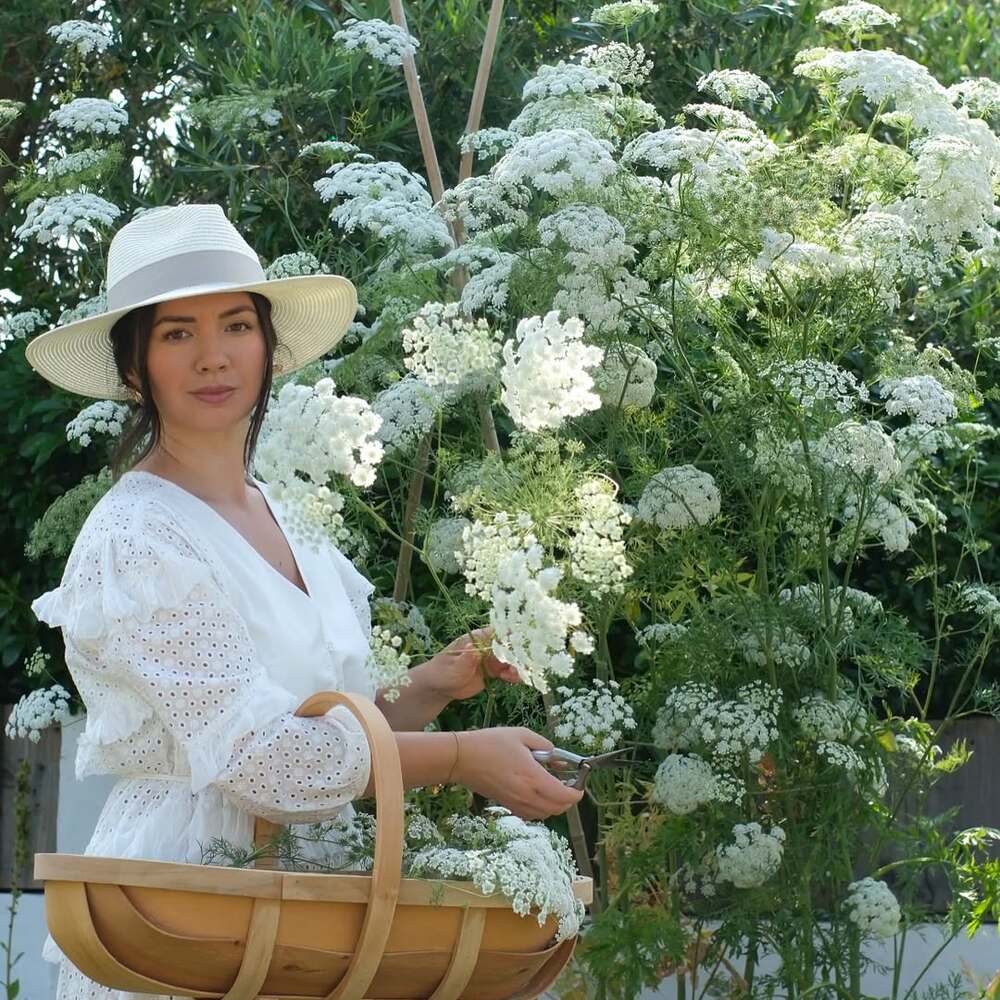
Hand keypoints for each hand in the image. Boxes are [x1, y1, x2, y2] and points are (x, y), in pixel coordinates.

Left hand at [427, 626, 520, 701]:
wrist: (439, 687)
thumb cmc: (442, 672)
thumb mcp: (453, 666)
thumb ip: (465, 659)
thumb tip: (473, 647)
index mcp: (477, 638)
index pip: (498, 632)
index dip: (511, 636)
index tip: (521, 643)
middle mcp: (487, 646)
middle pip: (508, 646)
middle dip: (517, 654)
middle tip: (520, 665)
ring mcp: (491, 659)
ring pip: (510, 659)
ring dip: (517, 666)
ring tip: (514, 675)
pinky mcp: (493, 671)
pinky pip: (507, 671)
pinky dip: (513, 675)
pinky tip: (513, 680)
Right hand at [454, 727, 584, 820]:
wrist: (463, 759)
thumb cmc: (491, 743)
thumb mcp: (522, 735)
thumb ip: (544, 746)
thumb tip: (557, 758)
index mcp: (533, 778)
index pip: (564, 796)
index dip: (577, 793)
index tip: (580, 784)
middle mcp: (527, 796)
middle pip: (558, 809)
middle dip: (569, 799)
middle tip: (569, 784)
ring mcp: (516, 803)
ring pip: (545, 814)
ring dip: (555, 805)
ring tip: (554, 788)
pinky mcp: (507, 805)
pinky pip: (532, 814)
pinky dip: (541, 809)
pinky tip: (537, 794)